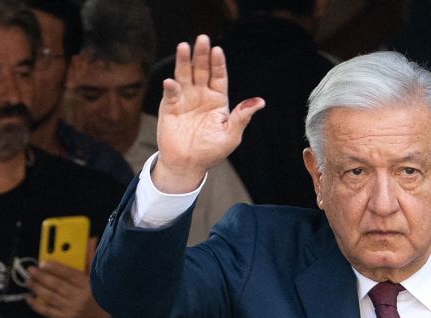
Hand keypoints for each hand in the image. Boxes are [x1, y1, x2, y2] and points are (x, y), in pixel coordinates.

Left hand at [28, 260, 106, 317]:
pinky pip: (49, 311)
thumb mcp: (98, 277)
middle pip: (57, 285)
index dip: (54, 268)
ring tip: (28, 281)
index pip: (69, 274)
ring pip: (51, 297)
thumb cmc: (101, 296)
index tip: (43, 263)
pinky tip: (30, 299)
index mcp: (88, 285)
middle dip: (41, 277)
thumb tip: (90, 242)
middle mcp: (80, 297)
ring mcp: (72, 309)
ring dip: (37, 288)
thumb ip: (91, 259)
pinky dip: (37, 305)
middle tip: (31, 270)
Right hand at [152, 34, 264, 192]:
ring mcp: (185, 99)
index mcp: (218, 100)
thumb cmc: (212, 151)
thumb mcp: (231, 135)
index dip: (218, 63)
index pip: (219, 76)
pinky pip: (171, 93)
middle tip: (202, 39)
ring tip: (184, 46)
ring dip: (184, 62)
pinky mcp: (170, 106)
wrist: (188, 165)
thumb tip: (260, 101)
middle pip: (201, 70)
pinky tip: (172, 81)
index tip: (217, 50)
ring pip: (185, 75)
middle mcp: (201, 95)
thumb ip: (242, 116)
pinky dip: (171, 87)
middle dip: (201, 55)